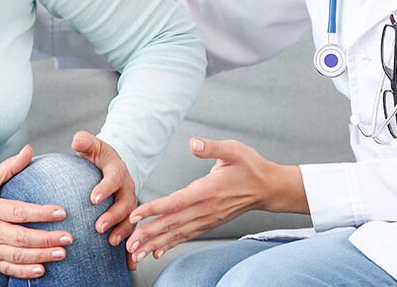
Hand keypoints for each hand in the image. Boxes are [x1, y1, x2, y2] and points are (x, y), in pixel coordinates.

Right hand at [0, 145, 74, 278]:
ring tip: (62, 253)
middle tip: (68, 237)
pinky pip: (9, 270)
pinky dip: (25, 272)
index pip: (18, 211)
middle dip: (46, 238)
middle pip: (21, 237)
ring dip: (41, 255)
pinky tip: (42, 270)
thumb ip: (9, 167)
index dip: (40, 213)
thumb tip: (28, 150)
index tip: (61, 212)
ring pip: (18, 255)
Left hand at [71, 131, 138, 267]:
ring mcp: (131, 205)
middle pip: (125, 204)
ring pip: (132, 221)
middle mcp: (128, 189)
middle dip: (114, 216)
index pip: (113, 178)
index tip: (92, 198)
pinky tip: (129, 263)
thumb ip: (84, 142)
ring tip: (112, 244)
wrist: (113, 167)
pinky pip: (134, 234)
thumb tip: (76, 140)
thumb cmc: (99, 157)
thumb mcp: (92, 146)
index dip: (105, 188)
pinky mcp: (130, 218)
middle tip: (99, 227)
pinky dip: (132, 248)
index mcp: (118, 171)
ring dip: (124, 233)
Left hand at [125, 137, 305, 267]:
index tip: (135, 216)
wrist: (268, 188)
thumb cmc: (250, 166)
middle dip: (148, 234)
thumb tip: (194, 142)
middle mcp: (205, 209)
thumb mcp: (234, 150)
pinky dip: (170, 245)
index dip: (155, 209)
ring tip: (135, 253)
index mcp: (207, 190)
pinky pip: (186, 236)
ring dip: (155, 244)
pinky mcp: (209, 223)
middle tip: (128, 244)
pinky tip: (156, 252)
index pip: (176, 202)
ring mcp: (208, 219)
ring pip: (177, 234)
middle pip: (172, 224)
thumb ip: (212, 147)